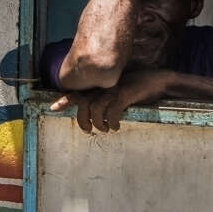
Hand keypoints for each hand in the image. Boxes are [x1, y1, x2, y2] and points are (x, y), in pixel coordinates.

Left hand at [50, 69, 169, 133]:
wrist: (159, 81)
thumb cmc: (140, 89)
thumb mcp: (120, 93)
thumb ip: (107, 101)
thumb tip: (97, 116)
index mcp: (102, 86)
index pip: (79, 92)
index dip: (66, 100)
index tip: (53, 108)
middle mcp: (105, 86)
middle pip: (83, 103)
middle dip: (82, 119)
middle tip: (89, 130)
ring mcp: (114, 88)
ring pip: (95, 108)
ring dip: (98, 123)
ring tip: (105, 129)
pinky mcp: (125, 93)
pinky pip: (112, 110)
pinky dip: (112, 121)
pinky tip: (116, 126)